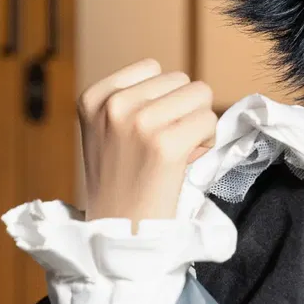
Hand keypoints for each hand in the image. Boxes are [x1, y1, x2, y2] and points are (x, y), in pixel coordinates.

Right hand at [78, 59, 216, 222]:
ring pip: (199, 95)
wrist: (120, 234)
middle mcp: (113, 106)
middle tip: (166, 146)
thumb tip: (191, 88)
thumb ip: (133, 102)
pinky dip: (207, 141)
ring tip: (177, 153)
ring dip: (198, 123)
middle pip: (180, 80)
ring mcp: (139, 123)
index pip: (152, 68)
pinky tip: (188, 161)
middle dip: (182, 110)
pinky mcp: (165, 145)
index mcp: (94, 98)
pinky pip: (208, 120)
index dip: (161, 99)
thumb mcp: (107, 132)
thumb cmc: (121, 184)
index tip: (148, 132)